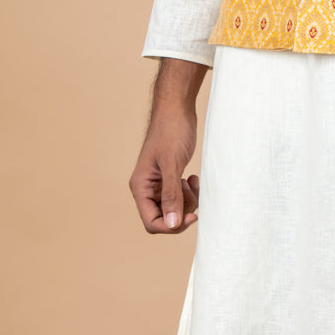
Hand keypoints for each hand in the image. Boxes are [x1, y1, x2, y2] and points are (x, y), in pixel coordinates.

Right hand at [130, 61, 204, 232]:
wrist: (177, 108)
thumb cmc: (171, 131)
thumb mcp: (172, 164)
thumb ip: (171, 195)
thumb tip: (172, 224)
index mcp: (140, 187)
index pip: (152, 222)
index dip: (171, 225)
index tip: (192, 216)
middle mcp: (147, 188)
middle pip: (164, 218)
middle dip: (181, 212)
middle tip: (194, 195)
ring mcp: (158, 183)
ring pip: (174, 208)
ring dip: (188, 201)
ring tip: (193, 182)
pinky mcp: (170, 177)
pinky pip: (180, 196)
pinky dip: (189, 192)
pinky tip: (193, 178)